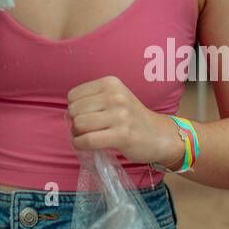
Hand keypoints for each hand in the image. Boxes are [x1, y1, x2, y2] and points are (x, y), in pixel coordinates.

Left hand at [66, 75, 184, 166]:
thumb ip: (94, 99)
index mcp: (111, 83)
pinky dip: (80, 145)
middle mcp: (115, 96)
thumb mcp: (115, 97)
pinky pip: (88, 140)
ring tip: (87, 137)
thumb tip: (68, 112)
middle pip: (74, 110)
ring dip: (77, 135)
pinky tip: (84, 145)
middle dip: (75, 122)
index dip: (74, 108)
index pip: (73, 95)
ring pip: (79, 125)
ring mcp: (120, 115)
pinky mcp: (122, 135)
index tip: (86, 116)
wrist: (159, 135)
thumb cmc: (132, 117)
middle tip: (87, 129)